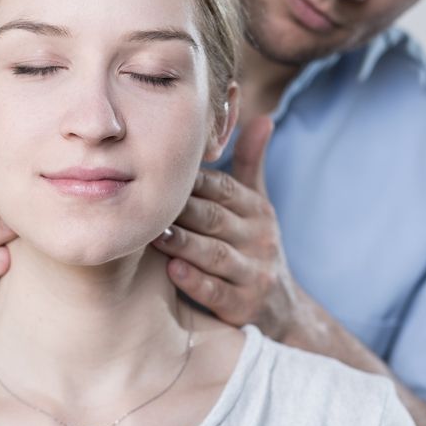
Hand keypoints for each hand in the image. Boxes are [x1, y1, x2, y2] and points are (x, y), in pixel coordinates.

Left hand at [152, 116, 297, 339]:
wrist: (283, 310)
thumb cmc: (253, 247)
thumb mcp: (257, 205)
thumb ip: (251, 163)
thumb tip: (263, 116)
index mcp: (256, 210)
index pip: (222, 187)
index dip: (189, 179)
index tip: (153, 169)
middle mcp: (258, 238)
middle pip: (214, 217)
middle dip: (179, 209)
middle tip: (142, 201)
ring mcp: (254, 272)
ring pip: (214, 253)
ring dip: (182, 243)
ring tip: (152, 235)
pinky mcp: (244, 304)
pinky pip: (217, 291)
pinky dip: (195, 281)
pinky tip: (173, 271)